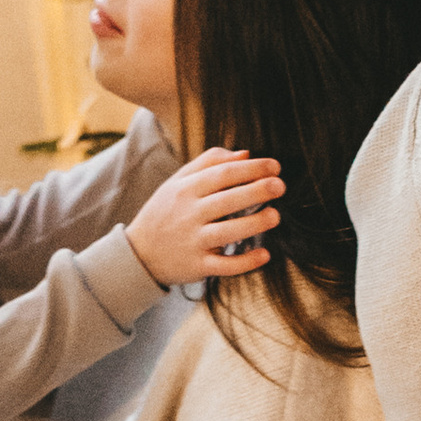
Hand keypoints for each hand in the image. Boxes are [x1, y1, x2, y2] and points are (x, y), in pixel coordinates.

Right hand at [124, 144, 281, 289]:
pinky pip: (225, 265)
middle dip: (257, 191)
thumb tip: (245, 154)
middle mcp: (189, 214)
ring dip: (255, 224)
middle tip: (281, 186)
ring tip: (276, 216)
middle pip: (228, 200)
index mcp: (186, 190)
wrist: (139, 254)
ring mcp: (193, 241)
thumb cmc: (165, 211)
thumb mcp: (178, 182)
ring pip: (228, 232)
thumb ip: (209, 163)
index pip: (223, 174)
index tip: (275, 166)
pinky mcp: (197, 266)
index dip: (251, 168)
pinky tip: (265, 254)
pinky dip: (246, 261)